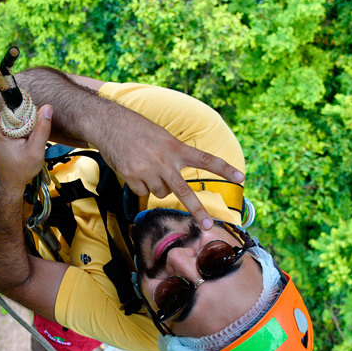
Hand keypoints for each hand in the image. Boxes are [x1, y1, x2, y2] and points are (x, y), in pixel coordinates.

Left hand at [0, 105, 53, 190]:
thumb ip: (42, 129)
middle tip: (32, 141)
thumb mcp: (35, 151)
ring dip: (31, 127)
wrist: (11, 181)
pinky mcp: (4, 128)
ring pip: (22, 116)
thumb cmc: (21, 169)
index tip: (35, 131)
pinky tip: (27, 142)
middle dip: (31, 122)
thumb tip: (48, 107)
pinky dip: (28, 130)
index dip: (32, 116)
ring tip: (29, 143)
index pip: (19, 107)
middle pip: (21, 110)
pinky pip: (21, 121)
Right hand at [95, 118, 243, 229]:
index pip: (206, 159)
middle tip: (208, 225)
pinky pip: (142, 192)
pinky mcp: (133, 178)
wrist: (110, 125)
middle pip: (184, 192)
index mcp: (177, 148)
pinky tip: (133, 170)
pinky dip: (140, 185)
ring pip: (161, 193)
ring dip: (157, 186)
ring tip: (146, 168)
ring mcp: (149, 171)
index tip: (240, 177)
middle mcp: (165, 162)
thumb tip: (173, 184)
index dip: (224, 169)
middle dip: (198, 210)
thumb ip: (174, 156)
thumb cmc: (138, 129)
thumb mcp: (163, 137)